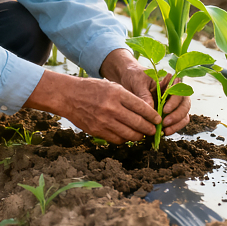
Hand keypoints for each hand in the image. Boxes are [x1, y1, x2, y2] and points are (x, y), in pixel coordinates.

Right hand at [24, 71, 158, 143]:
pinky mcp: (97, 130)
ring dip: (138, 136)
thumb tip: (145, 111)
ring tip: (141, 134)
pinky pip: (117, 139)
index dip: (153, 116)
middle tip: (153, 130)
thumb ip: (128, 98)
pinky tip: (126, 135)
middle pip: (139, 123)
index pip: (142, 108)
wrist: (68, 96)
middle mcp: (112, 108)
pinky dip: (124, 139)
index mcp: (117, 93)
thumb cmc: (91, 89)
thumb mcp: (111, 86)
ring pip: (129, 134)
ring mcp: (104, 121)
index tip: (158, 120)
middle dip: (149, 129)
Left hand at [101, 49, 191, 134]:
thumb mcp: (138, 83)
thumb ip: (145, 95)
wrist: (128, 79)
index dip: (175, 102)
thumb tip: (151, 109)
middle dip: (177, 116)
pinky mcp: (168, 114)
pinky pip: (176, 123)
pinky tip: (163, 132)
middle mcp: (174, 94)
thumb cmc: (135, 77)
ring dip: (176, 124)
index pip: (180, 92)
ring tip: (164, 131)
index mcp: (170, 83)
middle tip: (164, 123)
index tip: (165, 110)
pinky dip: (173, 128)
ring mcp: (173, 105)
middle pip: (185, 105)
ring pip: (183, 116)